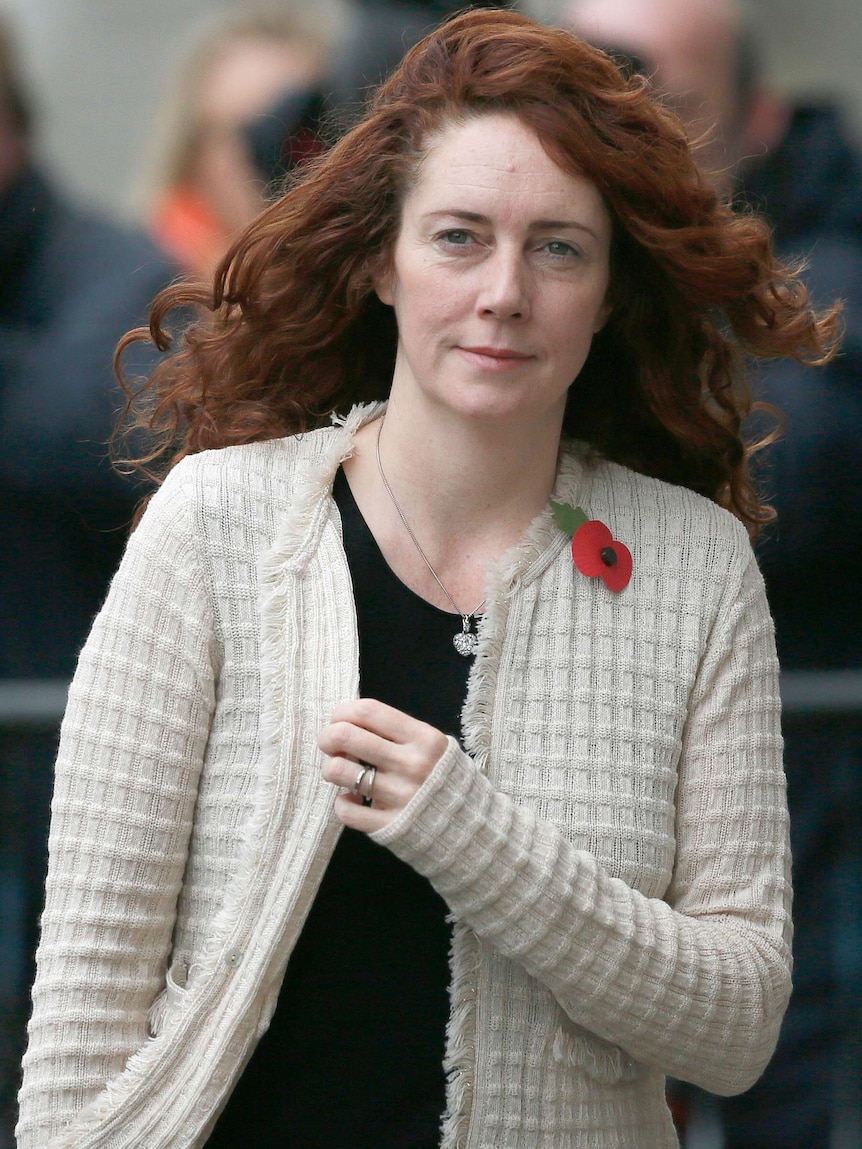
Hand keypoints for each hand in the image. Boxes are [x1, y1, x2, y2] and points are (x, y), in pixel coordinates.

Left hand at [318, 698, 448, 830]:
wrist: (474, 830)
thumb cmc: (447, 782)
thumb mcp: (435, 747)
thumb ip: (400, 734)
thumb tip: (352, 721)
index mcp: (423, 738)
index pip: (368, 711)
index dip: (343, 712)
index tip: (340, 720)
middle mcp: (411, 764)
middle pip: (346, 736)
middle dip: (328, 737)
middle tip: (331, 745)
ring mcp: (399, 797)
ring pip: (339, 771)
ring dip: (331, 769)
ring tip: (341, 773)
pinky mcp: (389, 826)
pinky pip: (346, 811)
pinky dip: (342, 803)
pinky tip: (353, 800)